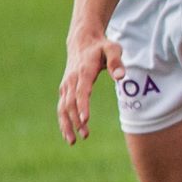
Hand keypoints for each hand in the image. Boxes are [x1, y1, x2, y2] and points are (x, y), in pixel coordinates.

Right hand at [58, 26, 124, 144]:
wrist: (82, 41)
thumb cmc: (102, 46)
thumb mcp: (113, 48)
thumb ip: (117, 61)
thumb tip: (120, 76)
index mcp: (84, 71)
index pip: (82, 91)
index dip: (83, 105)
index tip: (85, 119)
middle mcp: (71, 80)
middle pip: (70, 103)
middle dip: (76, 120)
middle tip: (85, 135)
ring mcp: (66, 85)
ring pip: (62, 108)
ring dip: (67, 124)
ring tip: (73, 141)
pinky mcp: (65, 89)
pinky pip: (61, 107)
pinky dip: (63, 121)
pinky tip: (69, 134)